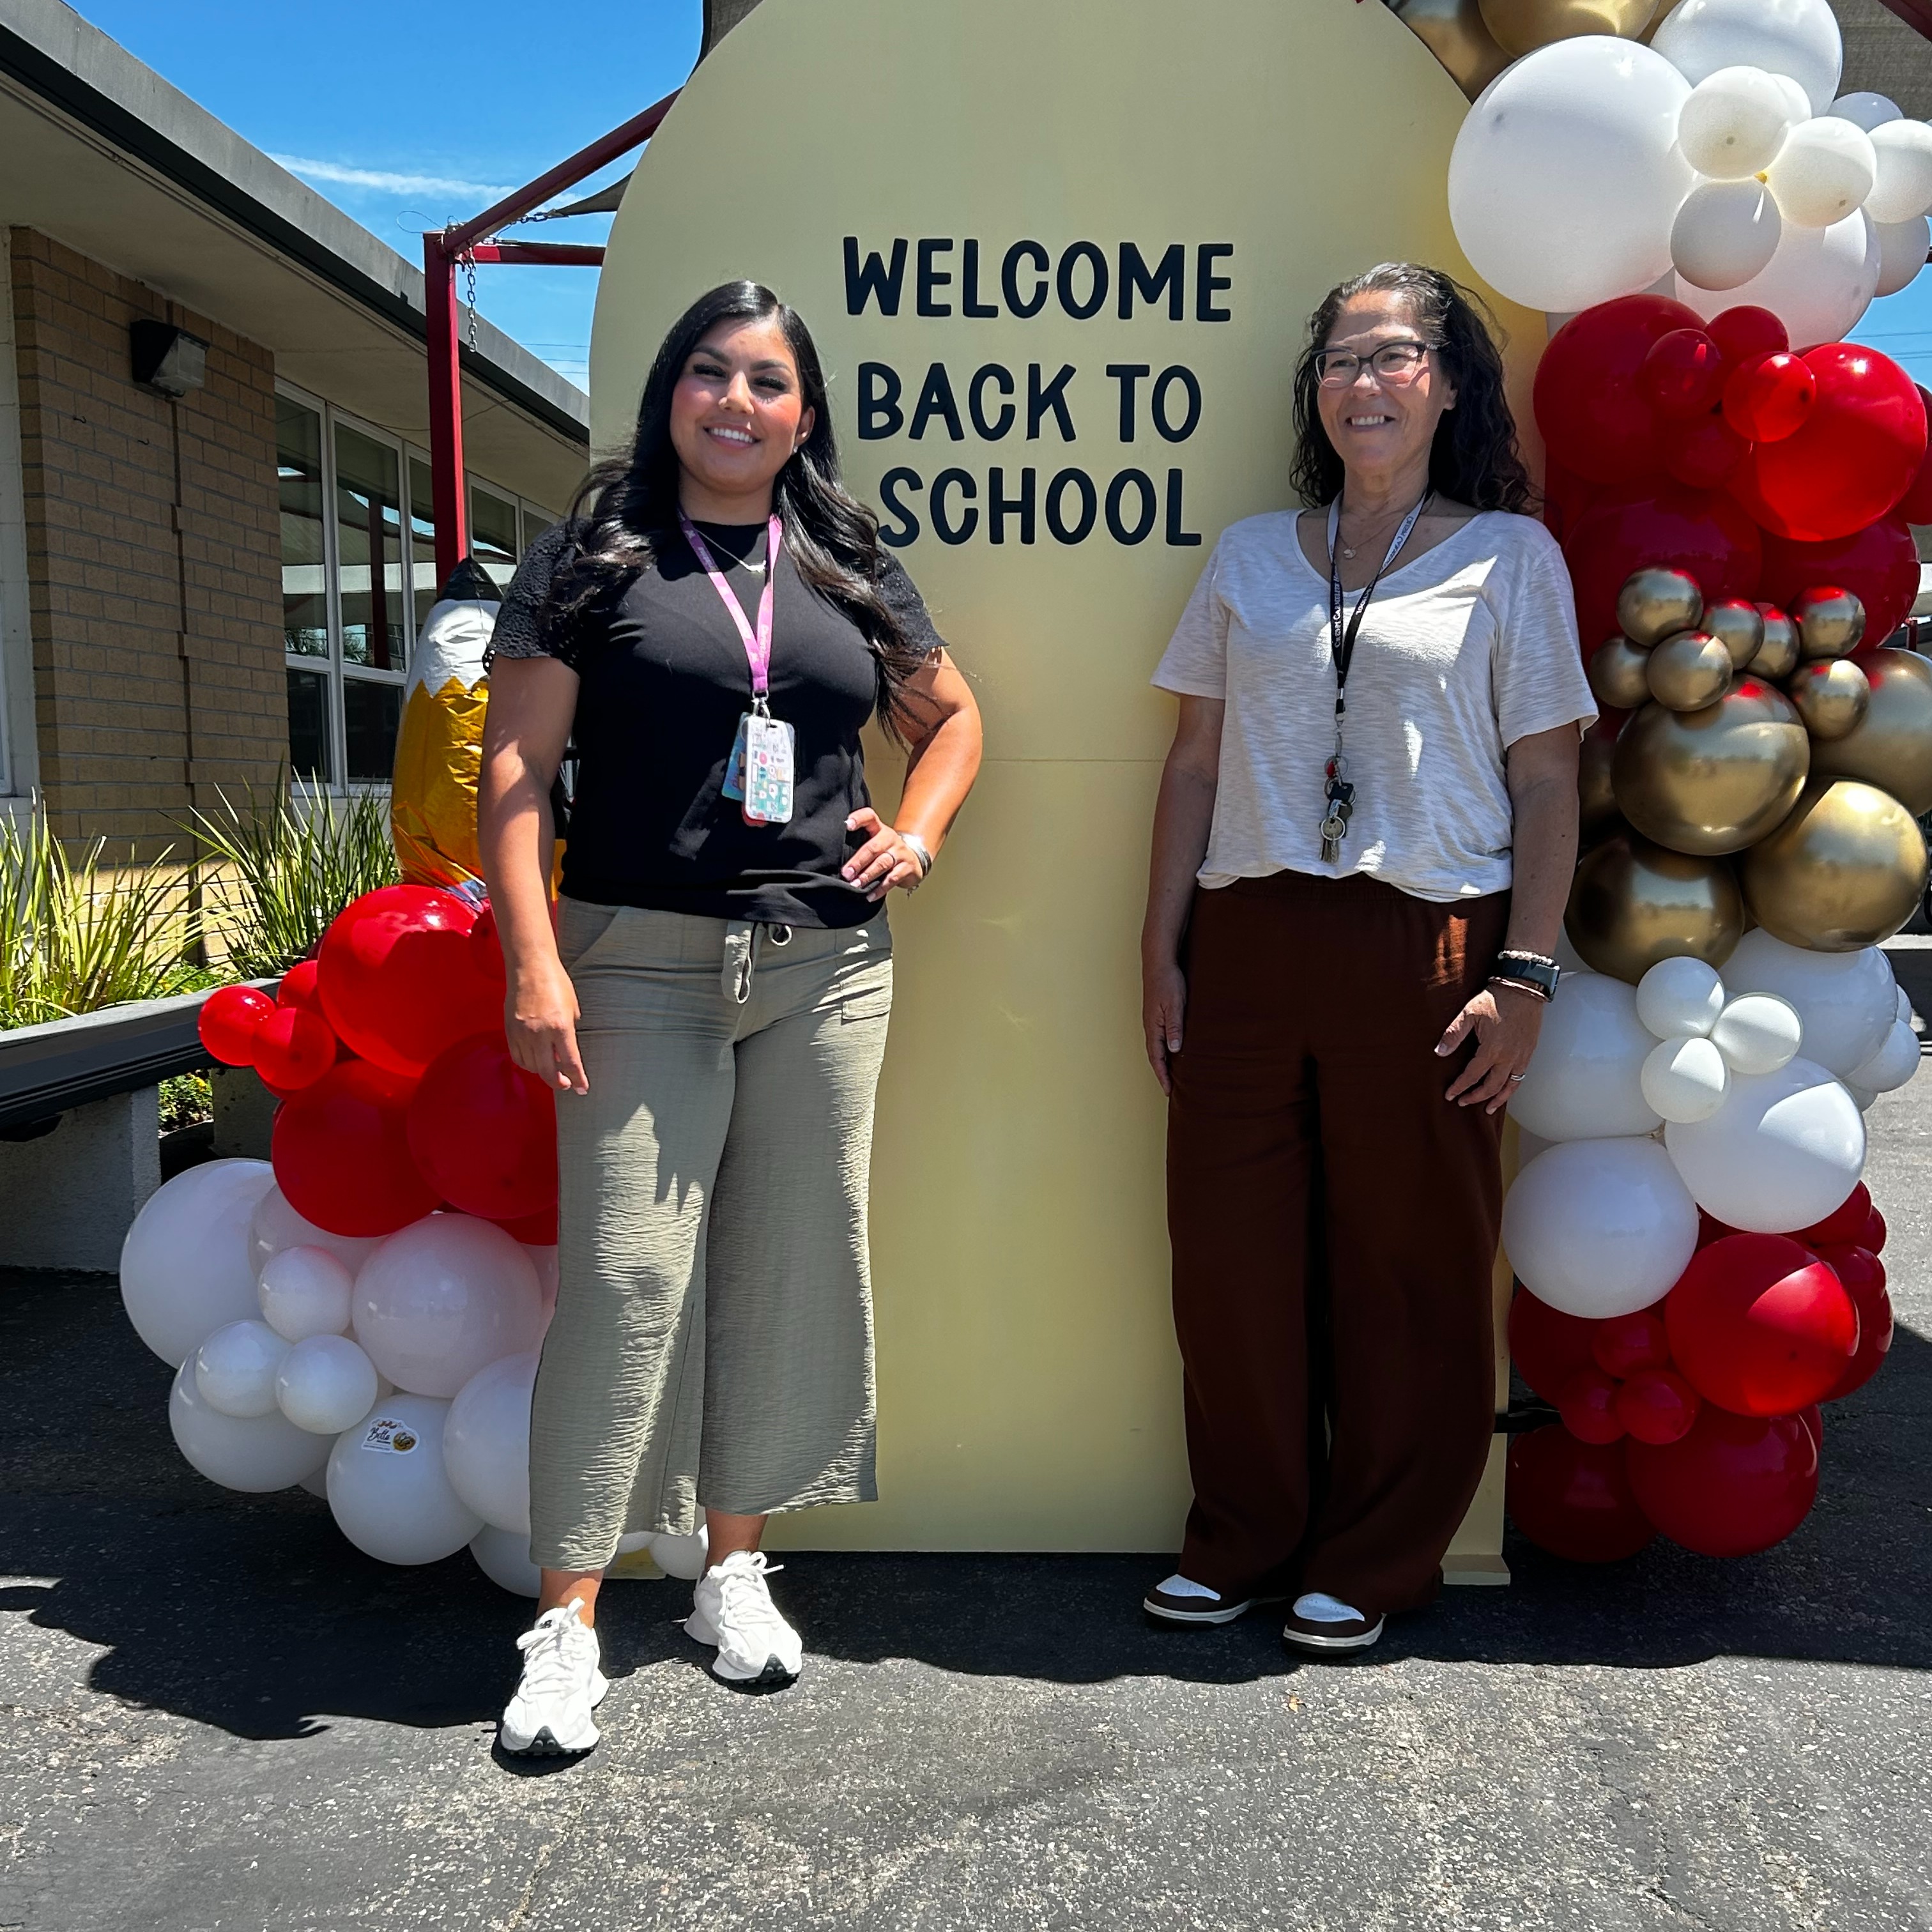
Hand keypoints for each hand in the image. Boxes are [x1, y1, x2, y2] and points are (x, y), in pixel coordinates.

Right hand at [505, 955, 588, 1094]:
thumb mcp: (572, 1009)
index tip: (582, 1089)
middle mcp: (539, 1033)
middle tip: (566, 1085)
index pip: (571, 1063)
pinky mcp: (509, 1030)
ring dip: (543, 1072)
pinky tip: (536, 1059)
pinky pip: (518, 1056)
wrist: (529, 966)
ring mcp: (522, 1033)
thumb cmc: (556, 983)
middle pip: (548, 1072)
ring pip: (531, 1066)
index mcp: (561, 1027)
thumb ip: (569, 1034)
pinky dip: (527, 1063)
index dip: (578, 1080)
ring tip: (552, 1069)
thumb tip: (564, 1055)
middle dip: (559, 1083)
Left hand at [842, 808, 926, 900]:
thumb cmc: (886, 851)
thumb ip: (859, 845)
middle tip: (846, 873)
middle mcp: (889, 838)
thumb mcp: (875, 842)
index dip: (859, 819)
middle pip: (873, 847)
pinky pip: (892, 879)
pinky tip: (869, 895)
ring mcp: (900, 852)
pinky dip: (880, 889)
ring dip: (867, 875)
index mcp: (879, 829)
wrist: (914, 859)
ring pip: (882, 863)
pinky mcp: (907, 868)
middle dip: (858, 861)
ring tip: (856, 885)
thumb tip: (834, 860)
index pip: (869, 817)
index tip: (847, 825)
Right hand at [1143, 956, 1187, 1096]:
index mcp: (1153, 1027)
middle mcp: (1150, 1026)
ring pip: (1156, 1047)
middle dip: (1161, 1073)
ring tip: (1172, 1074)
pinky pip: (1159, 1037)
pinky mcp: (1156, 1014)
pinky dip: (1165, 1049)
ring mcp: (1152, 1020)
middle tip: (1170, 1089)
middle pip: (1154, 1056)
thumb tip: (1174, 1051)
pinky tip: (1173, 1050)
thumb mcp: (1175, 1005)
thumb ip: (1175, 1028)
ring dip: (1162, 1062)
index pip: (1156, 1058)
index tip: (1168, 1091)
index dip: (1163, 1075)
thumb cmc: (1168, 981)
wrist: (1159, 961)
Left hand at [1437, 981, 1543, 1112]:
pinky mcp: (1529, 1053)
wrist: (1523, 989)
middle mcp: (1508, 1058)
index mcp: (1492, 1050)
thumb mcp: (1469, 1013)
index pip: (1472, 1076)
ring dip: (1497, 1099)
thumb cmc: (1495, 999)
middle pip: (1491, 1086)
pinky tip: (1505, 1092)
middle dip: (1475, 1097)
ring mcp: (1521, 1057)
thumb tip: (1439, 1053)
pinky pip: (1520, 1078)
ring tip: (1487, 1109)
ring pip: (1509, 1086)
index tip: (1450, 1095)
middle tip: (1463, 1102)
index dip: (1460, 1087)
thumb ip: (1453, 1034)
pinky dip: (1512, 1089)